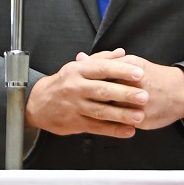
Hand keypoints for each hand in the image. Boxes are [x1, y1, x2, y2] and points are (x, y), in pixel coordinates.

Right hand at [26, 51, 183, 136]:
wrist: (39, 104)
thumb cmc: (63, 83)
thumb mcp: (78, 67)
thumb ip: (101, 59)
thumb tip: (121, 53)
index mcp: (79, 70)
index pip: (102, 69)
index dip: (121, 70)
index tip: (139, 73)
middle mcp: (76, 87)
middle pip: (103, 90)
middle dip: (125, 93)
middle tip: (144, 96)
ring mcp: (75, 106)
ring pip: (101, 111)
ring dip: (121, 114)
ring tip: (139, 116)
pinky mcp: (75, 123)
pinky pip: (97, 127)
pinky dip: (113, 130)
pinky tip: (128, 131)